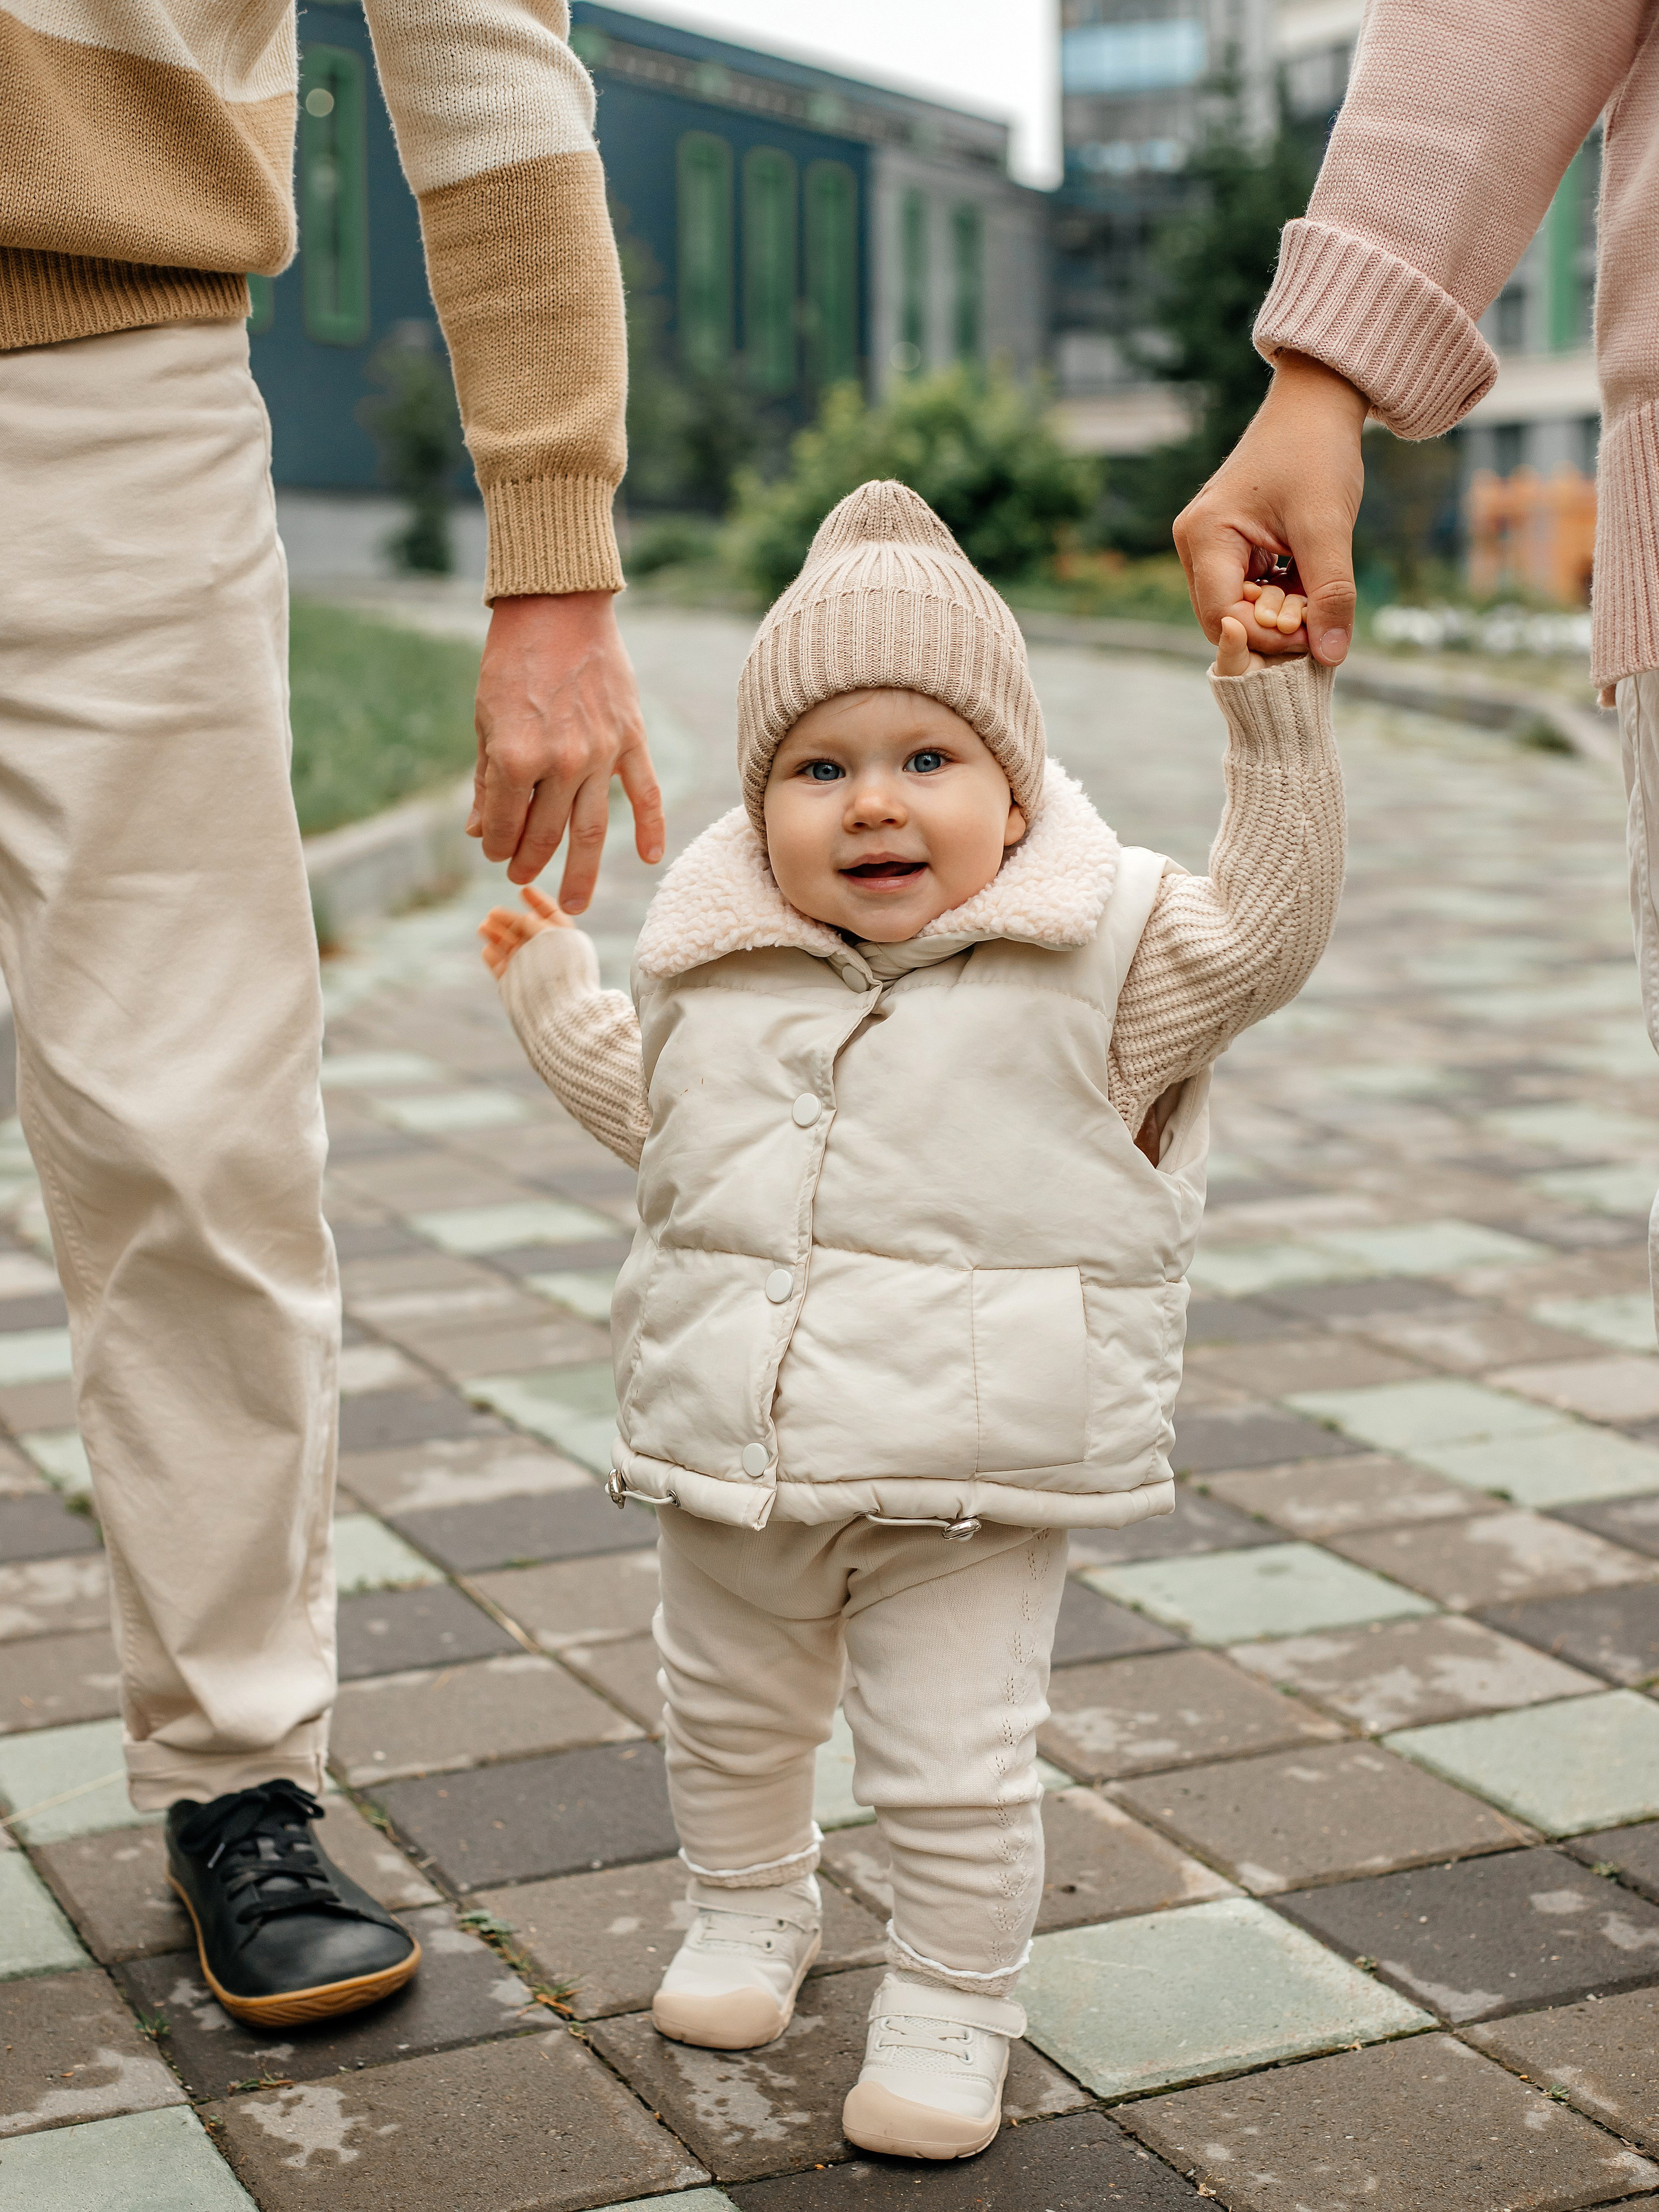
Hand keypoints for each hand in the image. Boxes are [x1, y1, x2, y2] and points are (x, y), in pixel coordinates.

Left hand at [471, 590, 665, 909]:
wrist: (556, 606)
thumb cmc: (510, 661)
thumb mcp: (483, 719)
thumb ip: (484, 778)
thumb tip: (476, 830)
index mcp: (513, 756)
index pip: (501, 823)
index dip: (493, 844)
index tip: (493, 851)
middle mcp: (559, 762)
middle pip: (545, 834)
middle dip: (529, 862)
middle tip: (521, 877)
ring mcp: (600, 753)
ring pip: (591, 829)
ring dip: (580, 872)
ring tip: (573, 904)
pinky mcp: (630, 739)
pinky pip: (645, 793)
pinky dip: (650, 829)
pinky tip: (647, 859)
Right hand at [478, 884, 569, 979]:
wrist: (559, 1007)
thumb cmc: (561, 969)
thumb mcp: (550, 936)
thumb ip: (532, 924)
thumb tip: (521, 918)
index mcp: (565, 940)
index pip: (552, 915)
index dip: (538, 901)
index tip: (524, 889)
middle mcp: (549, 953)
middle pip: (525, 931)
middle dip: (509, 919)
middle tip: (493, 912)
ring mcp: (533, 969)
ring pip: (511, 948)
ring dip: (496, 935)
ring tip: (483, 927)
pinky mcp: (518, 984)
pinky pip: (503, 968)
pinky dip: (494, 958)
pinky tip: (487, 950)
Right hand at [1174, 352, 1367, 665]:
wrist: (1317, 402)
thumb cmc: (1316, 452)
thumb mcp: (1327, 525)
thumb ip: (1330, 593)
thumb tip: (1331, 656)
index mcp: (1205, 537)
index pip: (1224, 617)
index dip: (1268, 638)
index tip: (1316, 634)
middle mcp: (1196, 544)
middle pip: (1227, 618)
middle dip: (1274, 629)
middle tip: (1322, 622)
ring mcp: (1210, 544)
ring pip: (1242, 607)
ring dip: (1282, 613)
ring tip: (1321, 598)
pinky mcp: (1231, 544)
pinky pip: (1252, 589)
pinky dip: (1283, 596)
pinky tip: (1312, 583)